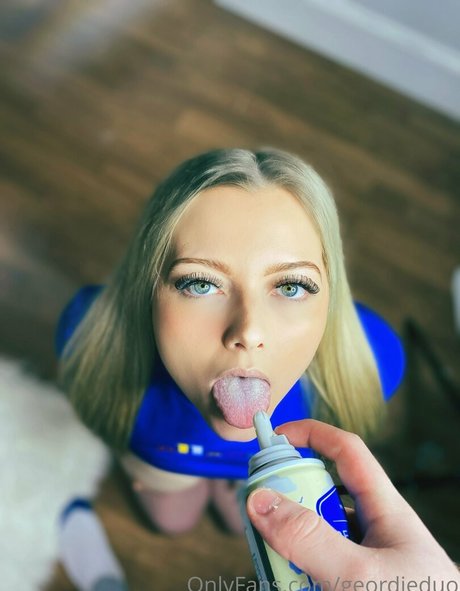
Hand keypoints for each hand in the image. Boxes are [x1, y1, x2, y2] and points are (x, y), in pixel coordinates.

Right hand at [246, 419, 458, 586]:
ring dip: (290, 550)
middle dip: (290, 506)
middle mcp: (373, 532)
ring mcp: (363, 561)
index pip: (346, 451)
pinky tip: (289, 586)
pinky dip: (299, 576)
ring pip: (315, 539)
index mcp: (385, 510)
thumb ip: (311, 540)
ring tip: (276, 573)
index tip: (273, 439)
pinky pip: (318, 571)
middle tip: (262, 525)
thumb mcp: (361, 575)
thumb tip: (260, 500)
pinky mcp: (353, 584)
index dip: (311, 435)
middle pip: (321, 498)